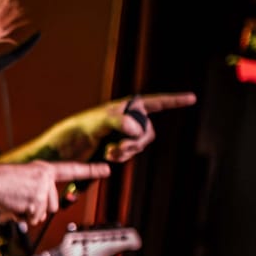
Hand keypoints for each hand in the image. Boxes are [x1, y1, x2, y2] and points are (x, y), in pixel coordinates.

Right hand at [0, 160, 111, 227]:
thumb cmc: (1, 182)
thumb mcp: (25, 180)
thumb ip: (39, 190)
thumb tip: (42, 213)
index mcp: (45, 169)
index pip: (72, 170)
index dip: (90, 170)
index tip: (106, 169)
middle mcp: (47, 178)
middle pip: (53, 206)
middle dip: (37, 209)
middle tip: (21, 199)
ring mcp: (42, 190)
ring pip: (42, 215)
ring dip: (28, 214)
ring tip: (15, 201)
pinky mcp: (35, 201)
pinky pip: (32, 219)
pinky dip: (21, 217)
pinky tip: (13, 205)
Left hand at [64, 92, 196, 163]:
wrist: (64, 151)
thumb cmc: (77, 130)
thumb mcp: (96, 123)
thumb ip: (118, 122)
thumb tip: (137, 129)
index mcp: (125, 107)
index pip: (154, 102)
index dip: (174, 101)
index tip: (192, 98)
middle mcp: (127, 120)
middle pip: (148, 132)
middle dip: (136, 142)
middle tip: (117, 149)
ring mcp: (123, 135)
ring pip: (140, 146)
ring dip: (127, 152)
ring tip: (109, 153)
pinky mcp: (118, 148)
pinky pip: (130, 155)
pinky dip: (121, 157)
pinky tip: (107, 157)